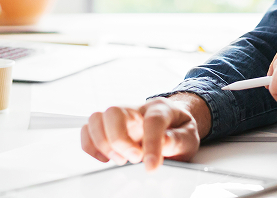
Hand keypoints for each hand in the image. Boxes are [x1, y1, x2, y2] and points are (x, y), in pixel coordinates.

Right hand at [81, 95, 208, 170]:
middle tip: (134, 159)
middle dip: (119, 140)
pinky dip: (90, 146)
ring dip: (103, 143)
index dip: (151, 144)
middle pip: (114, 112)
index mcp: (161, 109)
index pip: (152, 120)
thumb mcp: (189, 137)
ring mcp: (120, 117)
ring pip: (96, 118)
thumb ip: (178, 140)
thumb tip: (164, 144)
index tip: (151, 166)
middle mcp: (136, 109)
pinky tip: (106, 158)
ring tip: (120, 159)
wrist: (173, 122)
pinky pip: (87, 129)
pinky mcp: (108, 127)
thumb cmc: (179, 130)